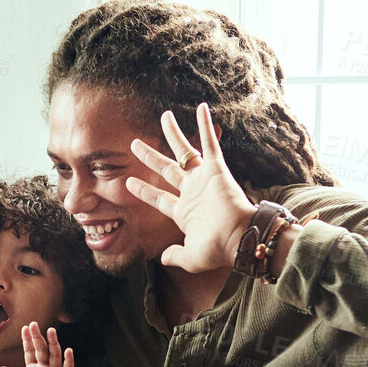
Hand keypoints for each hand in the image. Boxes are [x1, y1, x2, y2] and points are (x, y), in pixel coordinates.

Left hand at [0, 323, 83, 366]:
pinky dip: (68, 361)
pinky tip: (68, 351)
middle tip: (33, 324)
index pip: (30, 352)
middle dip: (37, 337)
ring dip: (53, 344)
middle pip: (41, 350)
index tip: (25, 328)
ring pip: (54, 356)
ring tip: (51, 331)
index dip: (27, 341)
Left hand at [124, 102, 256, 273]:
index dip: (144, 190)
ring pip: (184, 151)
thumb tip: (163, 258)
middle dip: (150, 157)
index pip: (159, 198)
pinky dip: (206, 126)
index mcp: (184, 212)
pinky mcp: (216, 169)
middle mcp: (191, 192)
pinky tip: (202, 108)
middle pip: (166, 170)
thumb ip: (175, 255)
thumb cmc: (216, 249)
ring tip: (163, 116)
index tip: (129, 183)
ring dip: (173, 134)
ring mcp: (202, 179)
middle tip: (134, 144)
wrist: (239, 237)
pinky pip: (210, 143)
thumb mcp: (190, 257)